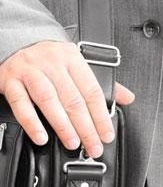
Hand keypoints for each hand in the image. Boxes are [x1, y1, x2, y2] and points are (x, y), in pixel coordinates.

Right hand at [0, 41, 133, 157]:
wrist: (14, 40)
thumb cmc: (49, 58)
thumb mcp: (77, 64)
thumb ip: (100, 83)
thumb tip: (127, 98)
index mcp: (72, 59)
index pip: (92, 92)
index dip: (101, 117)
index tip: (107, 135)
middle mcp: (51, 64)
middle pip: (73, 100)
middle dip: (86, 128)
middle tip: (93, 146)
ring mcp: (29, 71)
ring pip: (49, 101)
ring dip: (63, 126)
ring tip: (73, 143)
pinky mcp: (9, 80)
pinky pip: (20, 104)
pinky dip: (32, 123)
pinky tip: (41, 136)